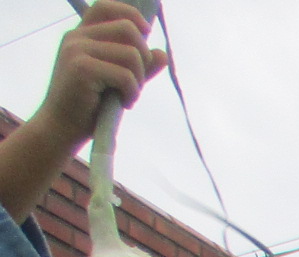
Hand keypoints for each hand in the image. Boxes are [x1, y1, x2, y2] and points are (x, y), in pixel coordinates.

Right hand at [30, 3, 162, 152]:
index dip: (132, 15)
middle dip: (144, 57)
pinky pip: (126, 75)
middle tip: (136, 81)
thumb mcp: (118, 82)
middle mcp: (76, 37)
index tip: (146, 35)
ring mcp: (77, 50)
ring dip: (139, 79)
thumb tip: (161, 53)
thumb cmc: (90, 106)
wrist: (62, 128)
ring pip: (132, 54)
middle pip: (128, 29)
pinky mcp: (81, 68)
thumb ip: (138, 66)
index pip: (107, 6)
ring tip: (128, 95)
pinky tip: (125, 103)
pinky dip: (133, 92)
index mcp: (82, 35)